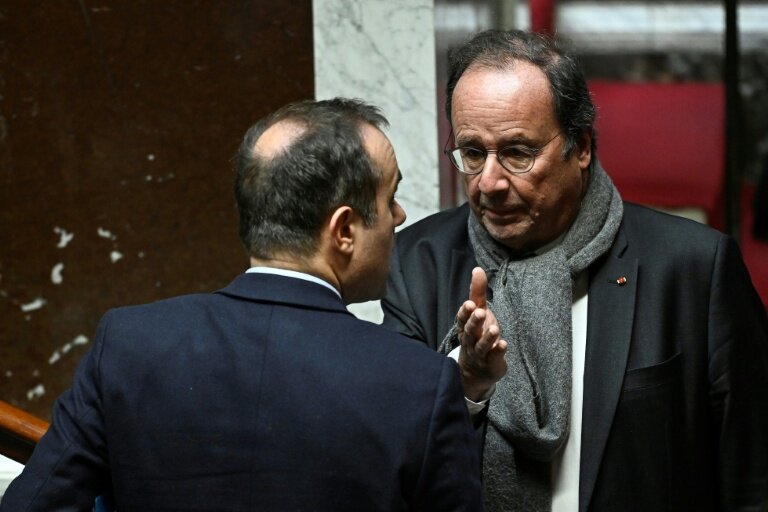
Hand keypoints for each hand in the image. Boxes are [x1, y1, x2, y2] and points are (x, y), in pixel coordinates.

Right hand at [456, 267, 507, 401]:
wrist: (477, 370)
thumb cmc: (478, 335)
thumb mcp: (478, 312)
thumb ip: (477, 292)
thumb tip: (477, 269)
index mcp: (465, 327)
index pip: (462, 319)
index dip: (465, 312)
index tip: (470, 304)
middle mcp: (470, 340)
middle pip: (470, 332)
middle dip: (474, 322)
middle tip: (480, 313)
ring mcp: (480, 354)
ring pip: (481, 346)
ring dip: (487, 338)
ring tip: (495, 329)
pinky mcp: (491, 363)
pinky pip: (493, 358)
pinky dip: (498, 352)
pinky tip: (503, 345)